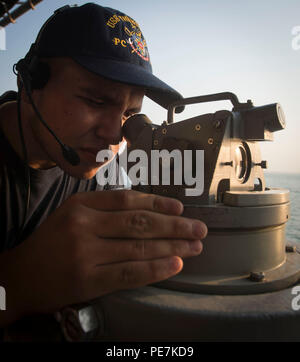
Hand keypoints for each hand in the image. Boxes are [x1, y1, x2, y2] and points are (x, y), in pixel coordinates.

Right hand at [0, 190, 206, 322]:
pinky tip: (175, 265)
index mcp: (81, 204)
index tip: (180, 209)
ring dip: (172, 247)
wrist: (21, 275)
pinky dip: (154, 269)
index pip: (127, 200)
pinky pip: (128, 273)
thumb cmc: (52, 242)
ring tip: (195, 247)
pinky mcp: (87, 280)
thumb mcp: (72, 213)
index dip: (158, 203)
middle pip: (139, 223)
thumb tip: (147, 208)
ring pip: (138, 247)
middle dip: (174, 226)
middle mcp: (84, 225)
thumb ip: (104, 207)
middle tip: (199, 229)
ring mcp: (85, 253)